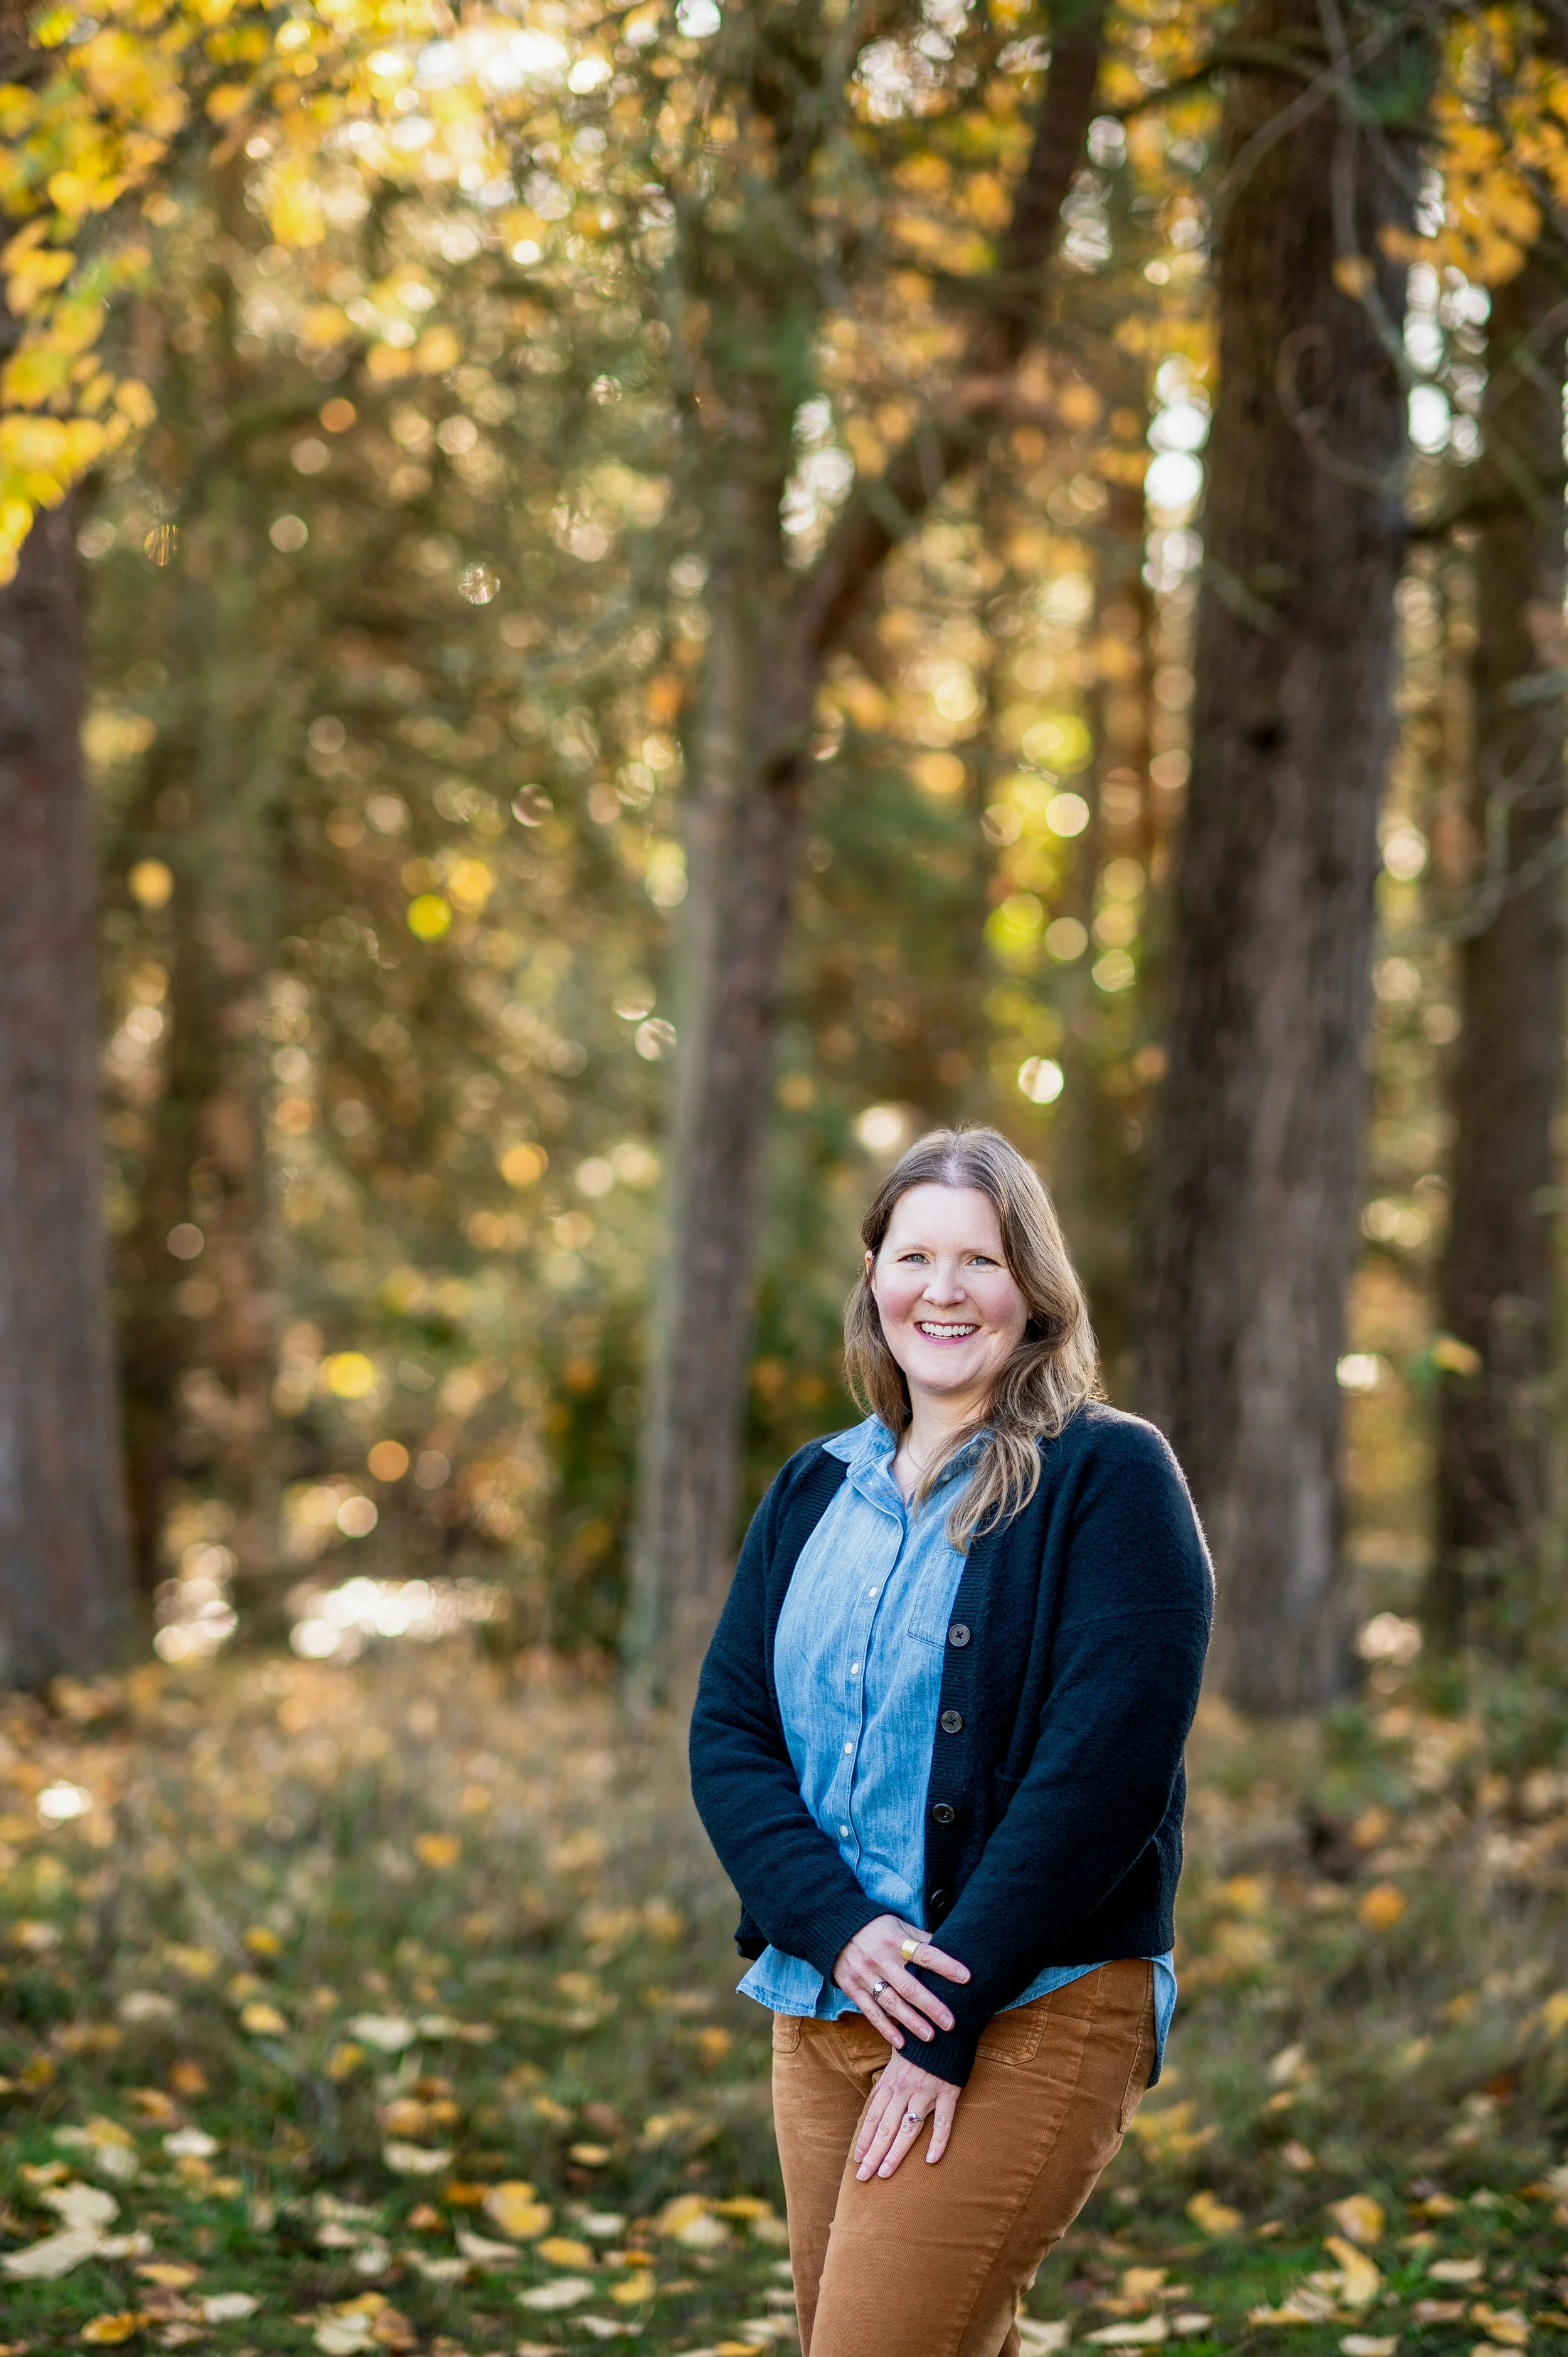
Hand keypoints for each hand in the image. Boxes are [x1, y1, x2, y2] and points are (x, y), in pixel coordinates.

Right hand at [832, 1913, 969, 2049]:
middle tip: (950, 2022)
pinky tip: (901, 2043)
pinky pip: (871, 2012)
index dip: (945, 1966)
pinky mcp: (853, 1988)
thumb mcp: (899, 1926)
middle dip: (931, 2006)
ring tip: (930, 2037)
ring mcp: (864, 1975)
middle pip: (909, 1986)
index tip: (966, 1978)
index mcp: (895, 1941)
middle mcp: (879, 1959)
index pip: (925, 1954)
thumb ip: (921, 1939)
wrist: (835, 1928)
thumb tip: (951, 1948)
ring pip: (891, 2003)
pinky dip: (886, 2029)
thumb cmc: (876, 1929)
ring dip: (911, 2022)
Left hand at [854, 2049, 958, 2177]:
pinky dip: (938, 2140)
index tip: (857, 2158)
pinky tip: (931, 2159)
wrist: (946, 2024)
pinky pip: (944, 2121)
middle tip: (863, 2176)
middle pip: (885, 2127)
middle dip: (873, 2153)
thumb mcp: (897, 2058)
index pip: (873, 2116)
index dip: (864, 2138)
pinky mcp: (948, 2091)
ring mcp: (926, 2091)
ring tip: (885, 2173)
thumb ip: (888, 2082)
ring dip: (895, 2152)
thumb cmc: (919, 2045)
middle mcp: (905, 2088)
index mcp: (891, 2082)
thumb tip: (876, 2103)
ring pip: (908, 2128)